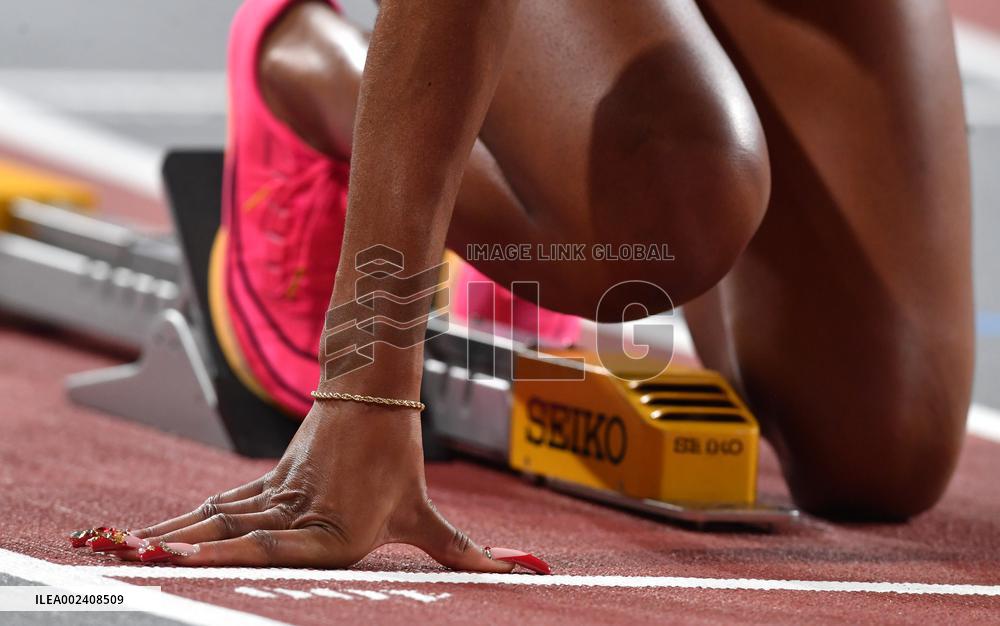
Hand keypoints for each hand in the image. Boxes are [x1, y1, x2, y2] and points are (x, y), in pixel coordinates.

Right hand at [122, 401, 513, 571]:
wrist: (375, 401)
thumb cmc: (400, 462)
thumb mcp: (428, 515)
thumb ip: (465, 551)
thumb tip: (528, 570)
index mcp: (335, 533)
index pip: (275, 547)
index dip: (228, 556)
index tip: (185, 561)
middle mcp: (299, 517)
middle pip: (233, 534)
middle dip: (181, 554)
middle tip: (134, 565)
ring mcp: (276, 497)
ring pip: (218, 518)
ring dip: (173, 537)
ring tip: (125, 552)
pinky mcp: (266, 485)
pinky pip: (222, 505)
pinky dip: (186, 521)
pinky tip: (158, 536)